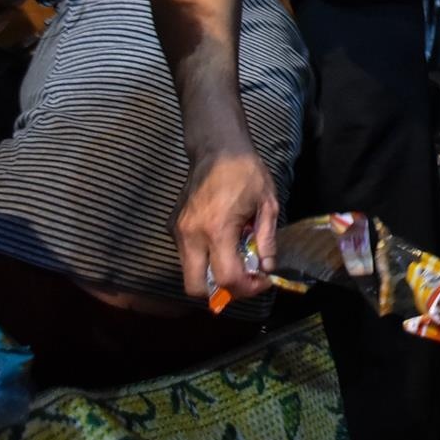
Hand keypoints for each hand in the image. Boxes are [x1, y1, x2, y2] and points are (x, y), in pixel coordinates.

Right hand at [177, 148, 276, 302]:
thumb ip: (267, 239)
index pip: (226, 278)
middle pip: (196, 288)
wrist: (217, 148)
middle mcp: (191, 235)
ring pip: (188, 272)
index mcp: (217, 230)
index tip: (261, 280)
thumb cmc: (246, 173)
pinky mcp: (172, 226)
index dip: (247, 288)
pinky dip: (202, 258)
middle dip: (221, 292)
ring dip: (210, 275)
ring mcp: (177, 231)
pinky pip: (185, 255)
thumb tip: (267, 268)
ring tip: (234, 257)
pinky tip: (220, 242)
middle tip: (242, 279)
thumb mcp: (267, 203)